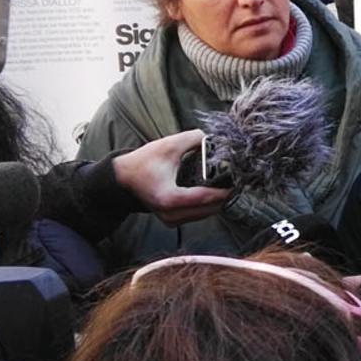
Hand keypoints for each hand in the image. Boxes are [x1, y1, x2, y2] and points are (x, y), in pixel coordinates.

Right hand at [111, 130, 230, 223]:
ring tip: (226, 184)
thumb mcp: (168, 146)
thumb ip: (192, 139)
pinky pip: (197, 214)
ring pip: (205, 214)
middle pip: (209, 209)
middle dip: (224, 196)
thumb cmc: (142, 163)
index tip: (238, 181)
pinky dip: (207, 204)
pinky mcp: (172, 221)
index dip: (224, 190)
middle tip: (235, 180)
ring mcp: (172, 220)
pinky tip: (214, 191)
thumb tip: (213, 139)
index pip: (205, 198)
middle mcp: (171, 214)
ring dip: (217, 201)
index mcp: (170, 198)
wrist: (123, 179)